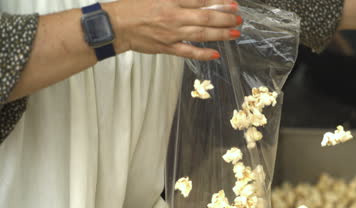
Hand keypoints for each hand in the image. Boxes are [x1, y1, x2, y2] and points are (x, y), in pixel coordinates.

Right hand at [105, 0, 241, 59]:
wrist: (117, 25)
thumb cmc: (134, 7)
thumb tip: (197, 0)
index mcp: (171, 0)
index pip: (202, 0)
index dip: (220, 2)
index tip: (233, 3)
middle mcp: (174, 17)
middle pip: (206, 18)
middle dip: (226, 18)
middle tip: (238, 19)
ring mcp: (172, 34)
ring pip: (201, 34)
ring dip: (221, 34)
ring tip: (234, 33)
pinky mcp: (167, 47)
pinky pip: (189, 52)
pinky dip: (203, 54)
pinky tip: (216, 54)